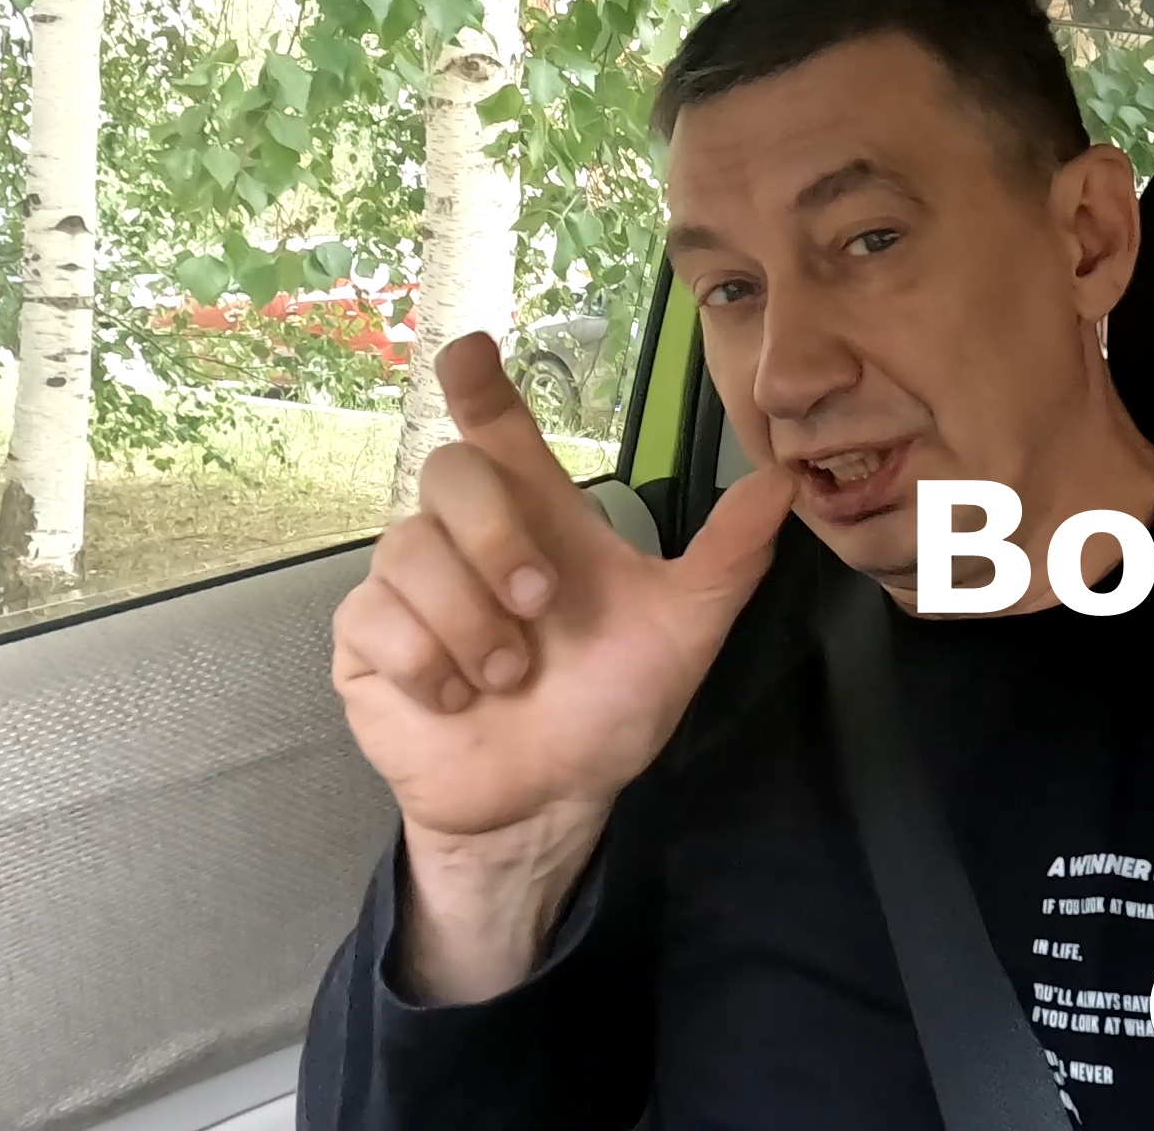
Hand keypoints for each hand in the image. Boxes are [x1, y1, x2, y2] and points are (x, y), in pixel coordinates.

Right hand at [333, 331, 794, 840]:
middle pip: (451, 470)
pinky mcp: (368, 638)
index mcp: (538, 517)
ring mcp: (411, 584)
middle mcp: (468, 537)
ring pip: (410, 550)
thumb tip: (784, 480)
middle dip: (497, 537)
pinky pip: (377, 617)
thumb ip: (728, 556)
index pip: (497, 427)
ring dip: (472, 623)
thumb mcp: (682, 633)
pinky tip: (459, 698)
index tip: (470, 352)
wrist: (551, 800)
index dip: (479, 383)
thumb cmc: (609, 707)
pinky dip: (429, 663)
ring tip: (508, 676)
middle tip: (537, 604)